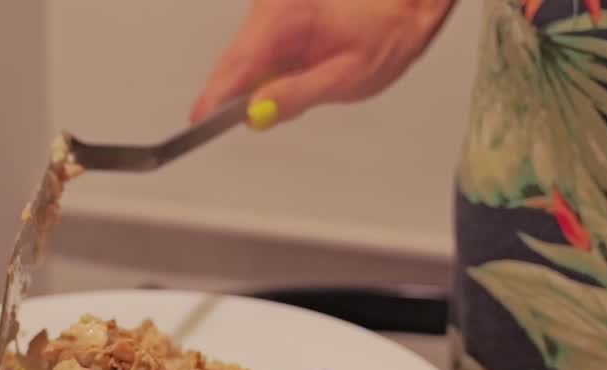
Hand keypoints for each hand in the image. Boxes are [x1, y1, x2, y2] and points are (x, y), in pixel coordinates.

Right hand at [191, 0, 454, 128]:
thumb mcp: (346, 76)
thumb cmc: (386, 32)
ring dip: (263, 84)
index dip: (217, 95)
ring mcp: (270, 10)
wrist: (404, 6)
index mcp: (286, 15)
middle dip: (245, 94)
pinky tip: (302, 71)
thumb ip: (296, 96)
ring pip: (246, 61)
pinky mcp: (273, 18)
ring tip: (307, 82)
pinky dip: (272, 72)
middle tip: (267, 115)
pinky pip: (258, 53)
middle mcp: (271, 6)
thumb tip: (257, 114)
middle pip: (236, 62)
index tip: (201, 121)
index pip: (237, 61)